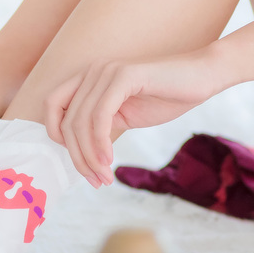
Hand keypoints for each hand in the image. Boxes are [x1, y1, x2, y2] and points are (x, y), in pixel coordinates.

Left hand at [43, 51, 226, 187]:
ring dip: (90, 157)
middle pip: (66, 122)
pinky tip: (110, 160)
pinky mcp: (124, 76)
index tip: (80, 162)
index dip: (56, 137)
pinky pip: (100, 116)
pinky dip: (100, 143)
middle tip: (96, 181)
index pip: (52, 106)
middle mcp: (93, 71)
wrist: (201, 78)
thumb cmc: (166, 97)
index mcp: (89, 78)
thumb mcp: (125, 114)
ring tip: (104, 177)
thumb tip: (77, 150)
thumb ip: (100, 124)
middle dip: (78, 157)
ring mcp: (107, 71)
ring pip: (80, 123)